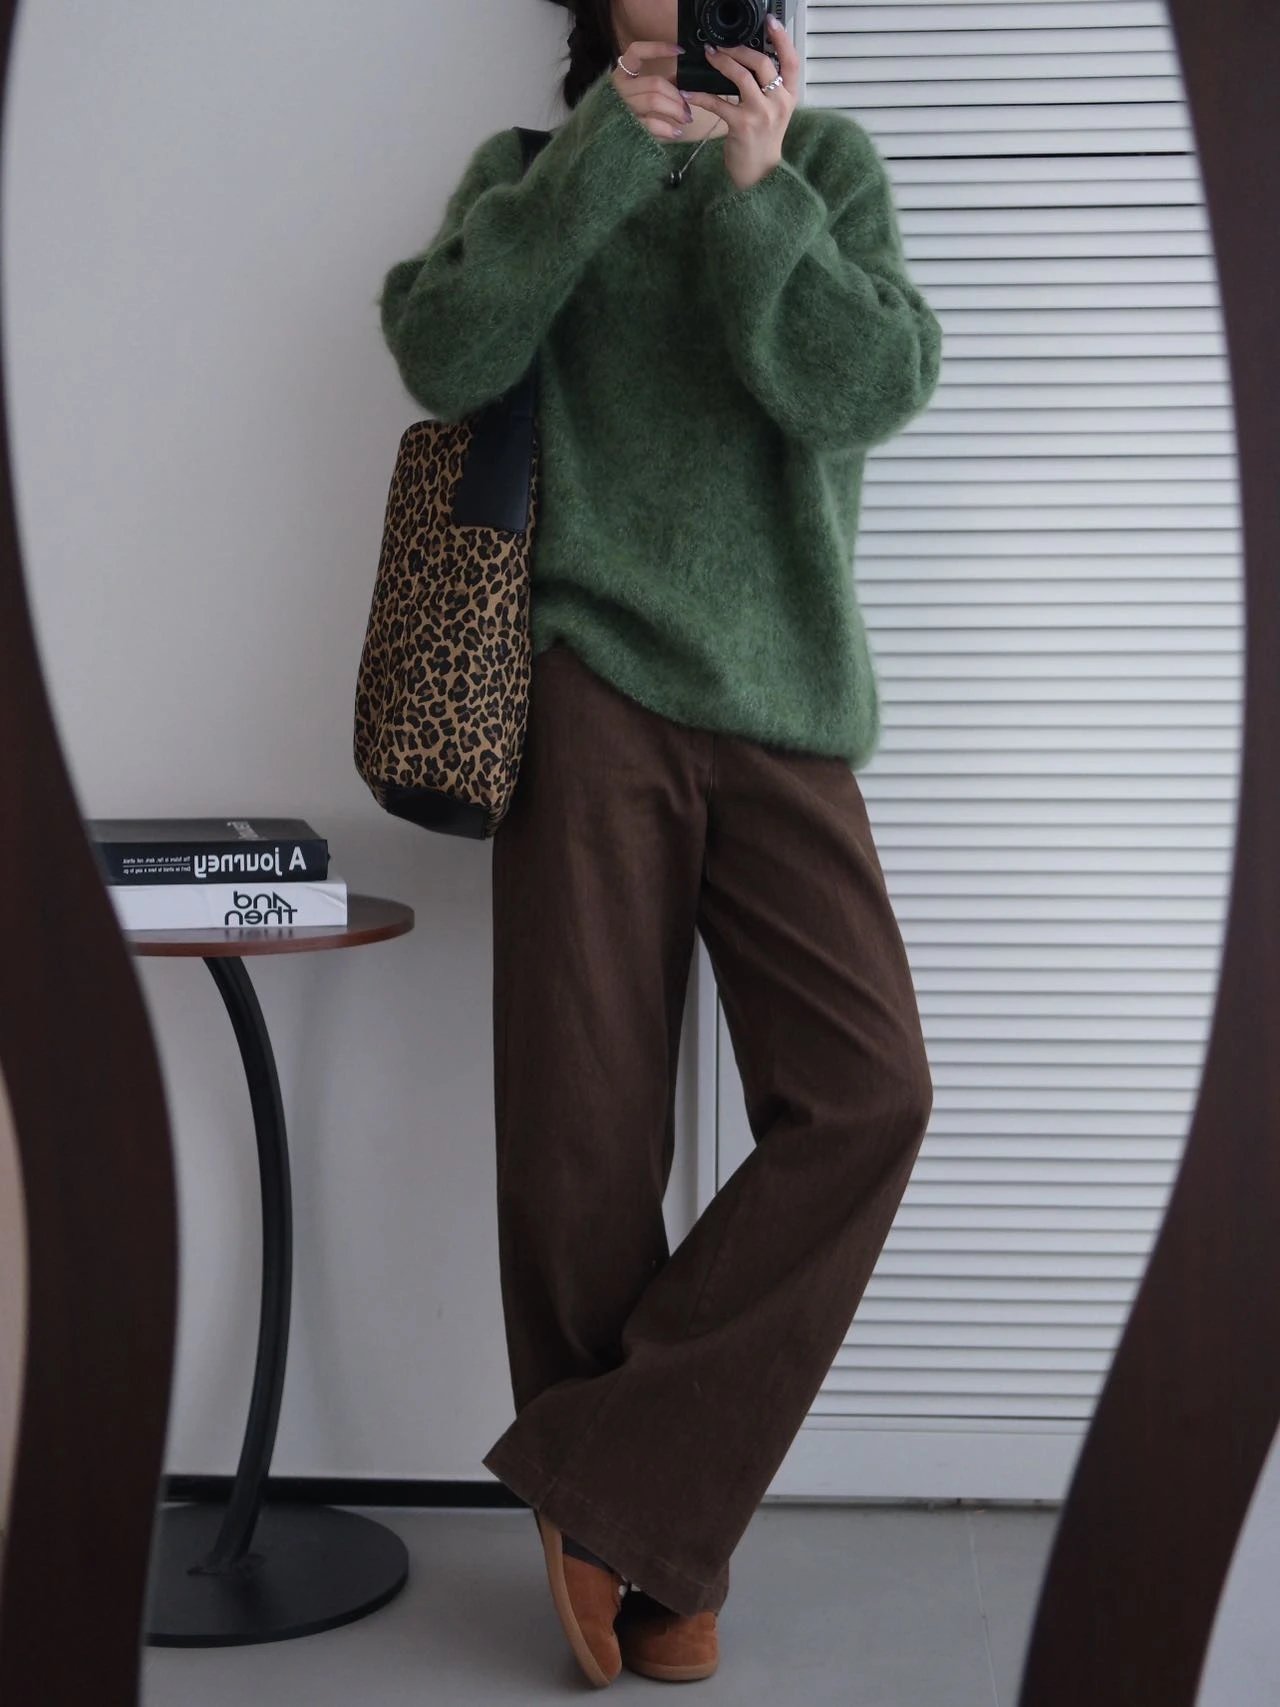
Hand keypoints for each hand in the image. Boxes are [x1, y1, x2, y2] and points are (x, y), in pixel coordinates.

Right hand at [611, 39, 695, 140]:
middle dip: (676, 95)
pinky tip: (676, 132)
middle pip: (655, 83)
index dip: (658, 48)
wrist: (602, 136)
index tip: (680, 51)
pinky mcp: (627, 126)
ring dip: (675, 110)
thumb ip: (655, 85)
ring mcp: (622, 107)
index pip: (637, 52)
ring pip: (654, 101)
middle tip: (687, 107)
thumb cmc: (624, 110)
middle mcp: (619, 88)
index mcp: (622, 73)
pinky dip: (667, 129)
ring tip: (686, 118)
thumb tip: (679, 84)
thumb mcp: (636, 92)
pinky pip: (650, 125)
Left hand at [683, 14, 798, 190]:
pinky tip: (689, 91)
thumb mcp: (774, 112)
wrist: (759, 174)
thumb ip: (768, 88)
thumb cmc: (763, 140)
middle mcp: (778, 103)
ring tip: (709, 56)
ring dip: (722, 63)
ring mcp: (761, 114)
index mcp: (789, 96)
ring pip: (741, 78)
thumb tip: (747, 61)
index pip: (792, 62)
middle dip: (739, 50)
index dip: (782, 39)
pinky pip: (719, 103)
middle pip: (762, 64)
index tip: (771, 22)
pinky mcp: (742, 126)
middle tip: (722, 45)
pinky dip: (701, 95)